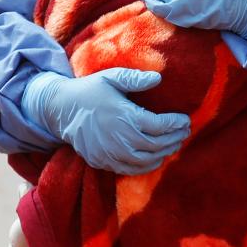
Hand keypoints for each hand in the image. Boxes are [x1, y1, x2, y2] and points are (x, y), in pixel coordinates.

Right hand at [23, 69, 190, 173]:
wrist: (61, 110)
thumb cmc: (90, 90)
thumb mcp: (111, 78)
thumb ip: (135, 79)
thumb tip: (158, 78)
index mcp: (125, 116)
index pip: (159, 125)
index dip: (175, 124)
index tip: (185, 120)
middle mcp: (120, 138)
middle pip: (156, 144)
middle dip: (174, 138)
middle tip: (185, 132)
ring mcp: (111, 153)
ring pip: (146, 160)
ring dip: (164, 153)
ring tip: (175, 144)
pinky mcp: (103, 161)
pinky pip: (131, 169)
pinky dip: (147, 166)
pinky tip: (157, 158)